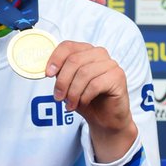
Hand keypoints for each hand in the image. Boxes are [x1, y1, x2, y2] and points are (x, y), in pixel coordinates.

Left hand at [46, 41, 134, 160]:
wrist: (105, 119)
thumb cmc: (87, 100)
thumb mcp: (69, 85)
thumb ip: (60, 74)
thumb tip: (48, 71)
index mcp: (86, 51)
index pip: (68, 46)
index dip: (55, 59)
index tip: (48, 74)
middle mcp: (99, 54)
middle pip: (74, 60)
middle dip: (62, 81)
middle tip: (58, 97)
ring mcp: (111, 64)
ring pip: (84, 73)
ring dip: (73, 92)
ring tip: (70, 104)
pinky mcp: (118, 77)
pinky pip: (96, 84)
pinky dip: (85, 96)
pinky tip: (83, 103)